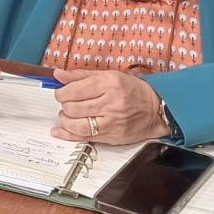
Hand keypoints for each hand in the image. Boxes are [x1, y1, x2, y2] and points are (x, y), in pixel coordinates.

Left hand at [50, 68, 167, 144]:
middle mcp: (110, 103)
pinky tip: (59, 131)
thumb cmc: (131, 90)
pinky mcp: (111, 137)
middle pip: (73, 108)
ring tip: (67, 115)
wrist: (155, 109)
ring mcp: (111, 122)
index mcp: (109, 84)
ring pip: (77, 125)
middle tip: (66, 103)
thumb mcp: (108, 75)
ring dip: (65, 120)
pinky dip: (68, 135)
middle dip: (64, 105)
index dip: (62, 92)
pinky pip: (84, 138)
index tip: (61, 92)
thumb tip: (58, 75)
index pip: (75, 90)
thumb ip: (80, 76)